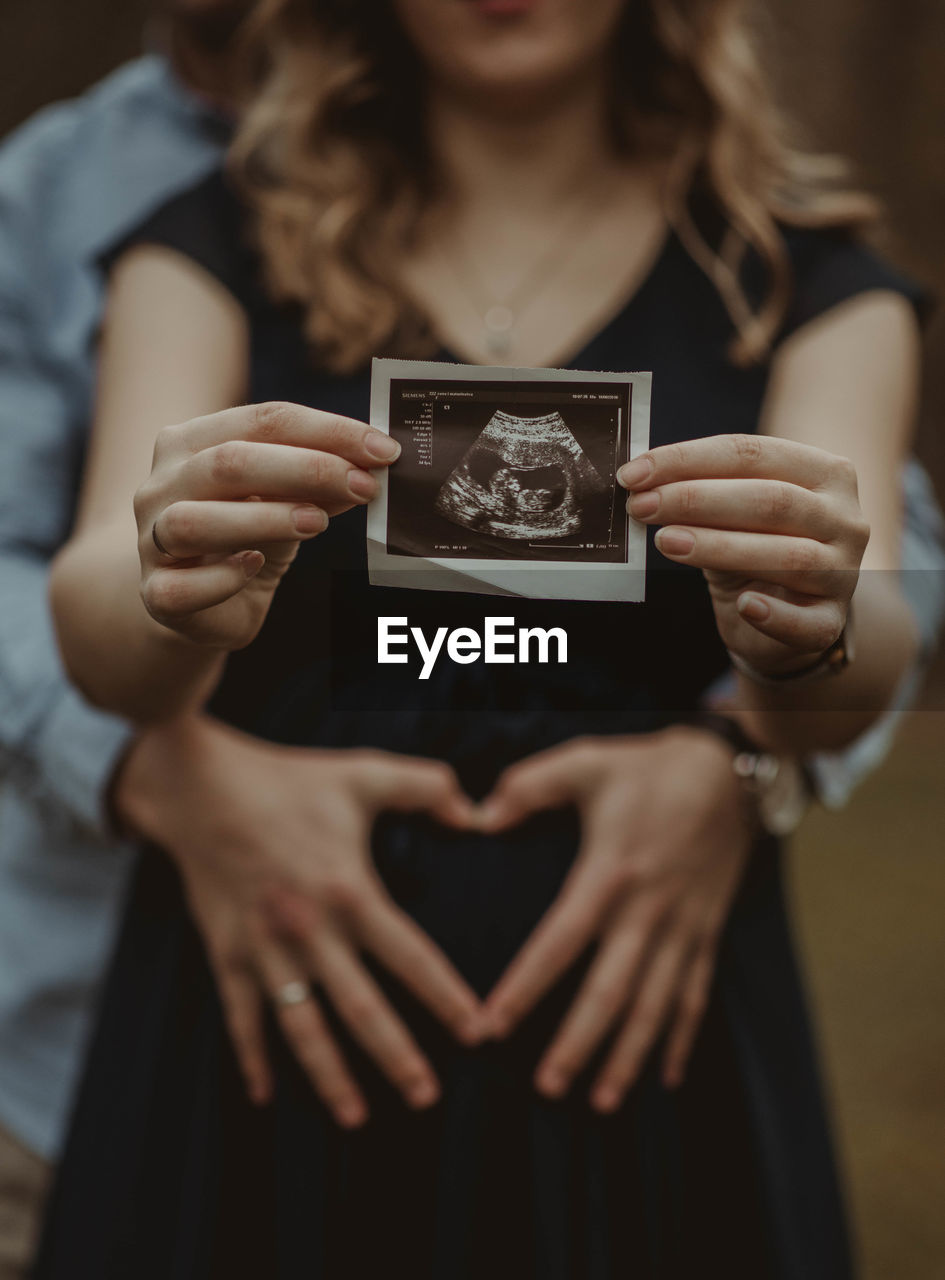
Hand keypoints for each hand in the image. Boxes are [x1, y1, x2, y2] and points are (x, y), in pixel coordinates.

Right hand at [112, 716, 481, 1127]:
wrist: (202, 789)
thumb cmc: (288, 781)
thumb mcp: (364, 773)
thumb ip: (427, 787)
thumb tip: (475, 812)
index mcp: (351, 893)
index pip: (412, 958)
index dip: (447, 998)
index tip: (478, 1033)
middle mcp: (311, 933)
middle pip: (362, 1011)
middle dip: (397, 1058)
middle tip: (426, 1096)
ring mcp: (265, 951)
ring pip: (303, 1029)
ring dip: (330, 1077)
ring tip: (357, 1116)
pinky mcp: (227, 954)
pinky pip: (241, 1018)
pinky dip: (252, 1058)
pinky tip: (265, 1094)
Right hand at [133, 401, 399, 648]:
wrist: (200, 603)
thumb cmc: (246, 537)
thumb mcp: (287, 501)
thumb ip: (319, 483)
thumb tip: (370, 465)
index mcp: (192, 441)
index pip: (263, 420)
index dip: (329, 431)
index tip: (382, 449)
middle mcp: (163, 483)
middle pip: (229, 462)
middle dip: (307, 469)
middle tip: (364, 485)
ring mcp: (150, 539)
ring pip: (194, 521)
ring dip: (264, 518)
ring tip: (318, 523)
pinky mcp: (155, 594)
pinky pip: (181, 587)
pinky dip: (222, 577)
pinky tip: (255, 566)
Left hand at [476, 729, 751, 1108]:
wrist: (728, 773)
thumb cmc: (647, 768)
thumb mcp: (584, 762)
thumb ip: (527, 786)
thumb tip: (478, 817)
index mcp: (609, 873)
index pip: (559, 942)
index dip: (525, 987)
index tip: (492, 1027)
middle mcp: (647, 911)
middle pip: (610, 991)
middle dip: (579, 1044)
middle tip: (547, 1088)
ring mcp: (682, 927)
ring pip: (656, 1006)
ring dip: (629, 1056)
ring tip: (602, 1101)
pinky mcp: (706, 932)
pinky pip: (696, 995)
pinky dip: (683, 1039)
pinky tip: (668, 1077)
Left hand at [619, 435, 869, 675]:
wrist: (780, 618)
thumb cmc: (751, 551)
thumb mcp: (727, 515)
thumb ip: (699, 493)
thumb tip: (640, 481)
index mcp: (824, 473)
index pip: (752, 454)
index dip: (689, 460)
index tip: (635, 474)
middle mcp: (844, 518)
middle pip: (771, 501)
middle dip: (697, 500)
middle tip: (642, 506)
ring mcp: (844, 572)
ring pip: (788, 556)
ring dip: (720, 547)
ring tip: (665, 542)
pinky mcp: (830, 622)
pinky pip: (805, 621)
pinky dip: (774, 614)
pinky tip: (744, 605)